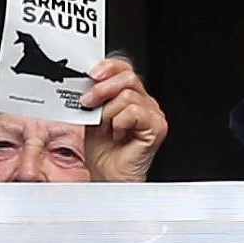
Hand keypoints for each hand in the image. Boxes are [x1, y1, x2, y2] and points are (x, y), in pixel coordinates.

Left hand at [82, 56, 167, 181]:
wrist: (107, 175)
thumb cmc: (103, 151)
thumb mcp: (92, 115)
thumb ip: (95, 96)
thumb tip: (86, 81)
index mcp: (131, 96)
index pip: (125, 69)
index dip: (109, 67)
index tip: (91, 74)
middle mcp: (145, 103)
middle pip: (128, 77)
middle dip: (103, 88)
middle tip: (88, 102)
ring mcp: (153, 114)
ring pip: (128, 96)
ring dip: (109, 113)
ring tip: (106, 128)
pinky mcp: (157, 127)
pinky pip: (135, 112)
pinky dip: (120, 122)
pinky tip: (118, 134)